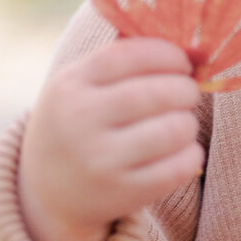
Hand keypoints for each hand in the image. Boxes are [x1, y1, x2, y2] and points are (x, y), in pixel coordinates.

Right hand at [18, 38, 203, 240]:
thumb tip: (194, 46)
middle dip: (186, 90)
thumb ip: (127, 57)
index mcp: (70, 86)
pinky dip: (191, 155)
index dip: (167, 54)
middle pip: (158, 93)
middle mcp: (79, 122)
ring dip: (188, 123)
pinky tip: (181, 151)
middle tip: (187, 94)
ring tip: (180, 124)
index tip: (182, 63)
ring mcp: (98, 161)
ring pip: (174, 129)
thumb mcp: (83, 84)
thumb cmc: (79, 122)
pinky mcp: (120, 194)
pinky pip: (179, 167)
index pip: (129, 55)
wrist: (46, 192)